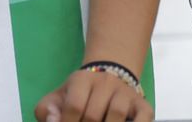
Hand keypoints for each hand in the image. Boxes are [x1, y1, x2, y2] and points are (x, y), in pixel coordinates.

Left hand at [35, 67, 153, 121]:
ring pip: (116, 114)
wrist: (110, 74)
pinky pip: (143, 117)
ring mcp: (126, 92)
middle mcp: (106, 82)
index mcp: (82, 79)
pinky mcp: (142, 103)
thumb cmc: (80, 93)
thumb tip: (53, 121)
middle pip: (93, 115)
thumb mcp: (58, 97)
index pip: (74, 106)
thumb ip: (48, 110)